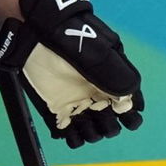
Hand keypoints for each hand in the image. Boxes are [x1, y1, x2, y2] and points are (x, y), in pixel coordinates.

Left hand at [1, 0, 143, 148]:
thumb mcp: (94, 49)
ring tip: (87, 128)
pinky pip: (67, 130)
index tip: (128, 117)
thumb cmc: (68, 34)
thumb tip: (129, 96)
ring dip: (93, 133)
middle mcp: (96, 93)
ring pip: (92, 128)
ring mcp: (76, 100)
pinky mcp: (55, 106)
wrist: (34, 27)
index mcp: (112, 78)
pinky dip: (71, 137)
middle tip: (100, 116)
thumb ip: (112, 72)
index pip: (130, 104)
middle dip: (110, 125)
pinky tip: (70, 136)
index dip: (131, 115)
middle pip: (112, 120)